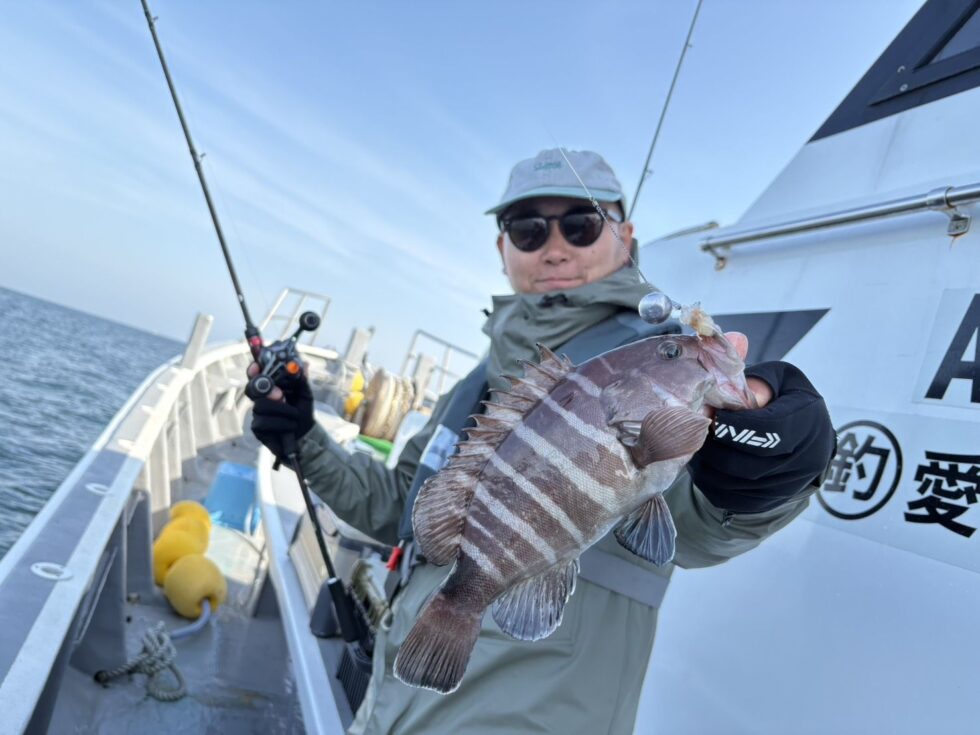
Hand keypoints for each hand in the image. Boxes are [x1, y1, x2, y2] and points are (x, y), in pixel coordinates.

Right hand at [247, 362, 315, 457]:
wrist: (305, 435)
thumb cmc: (302, 412)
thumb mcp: (305, 394)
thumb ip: (302, 380)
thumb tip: (304, 364)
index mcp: (270, 387)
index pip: (255, 375)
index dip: (253, 370)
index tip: (257, 367)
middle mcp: (260, 398)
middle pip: (252, 389)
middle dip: (267, 391)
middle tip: (280, 394)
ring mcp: (257, 413)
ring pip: (260, 406)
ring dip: (282, 411)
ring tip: (294, 416)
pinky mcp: (257, 428)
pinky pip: (264, 422)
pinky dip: (281, 423)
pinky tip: (289, 426)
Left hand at [689, 361, 835, 513]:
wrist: (798, 448)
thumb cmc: (783, 405)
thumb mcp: (776, 380)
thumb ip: (750, 369)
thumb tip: (735, 340)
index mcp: (809, 419)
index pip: (768, 430)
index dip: (734, 424)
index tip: (713, 413)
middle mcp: (806, 457)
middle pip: (746, 459)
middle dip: (715, 441)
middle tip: (696, 426)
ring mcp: (786, 487)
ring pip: (732, 480)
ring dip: (707, 459)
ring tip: (698, 440)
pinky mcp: (765, 503)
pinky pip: (727, 494)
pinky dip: (708, 476)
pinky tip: (705, 458)